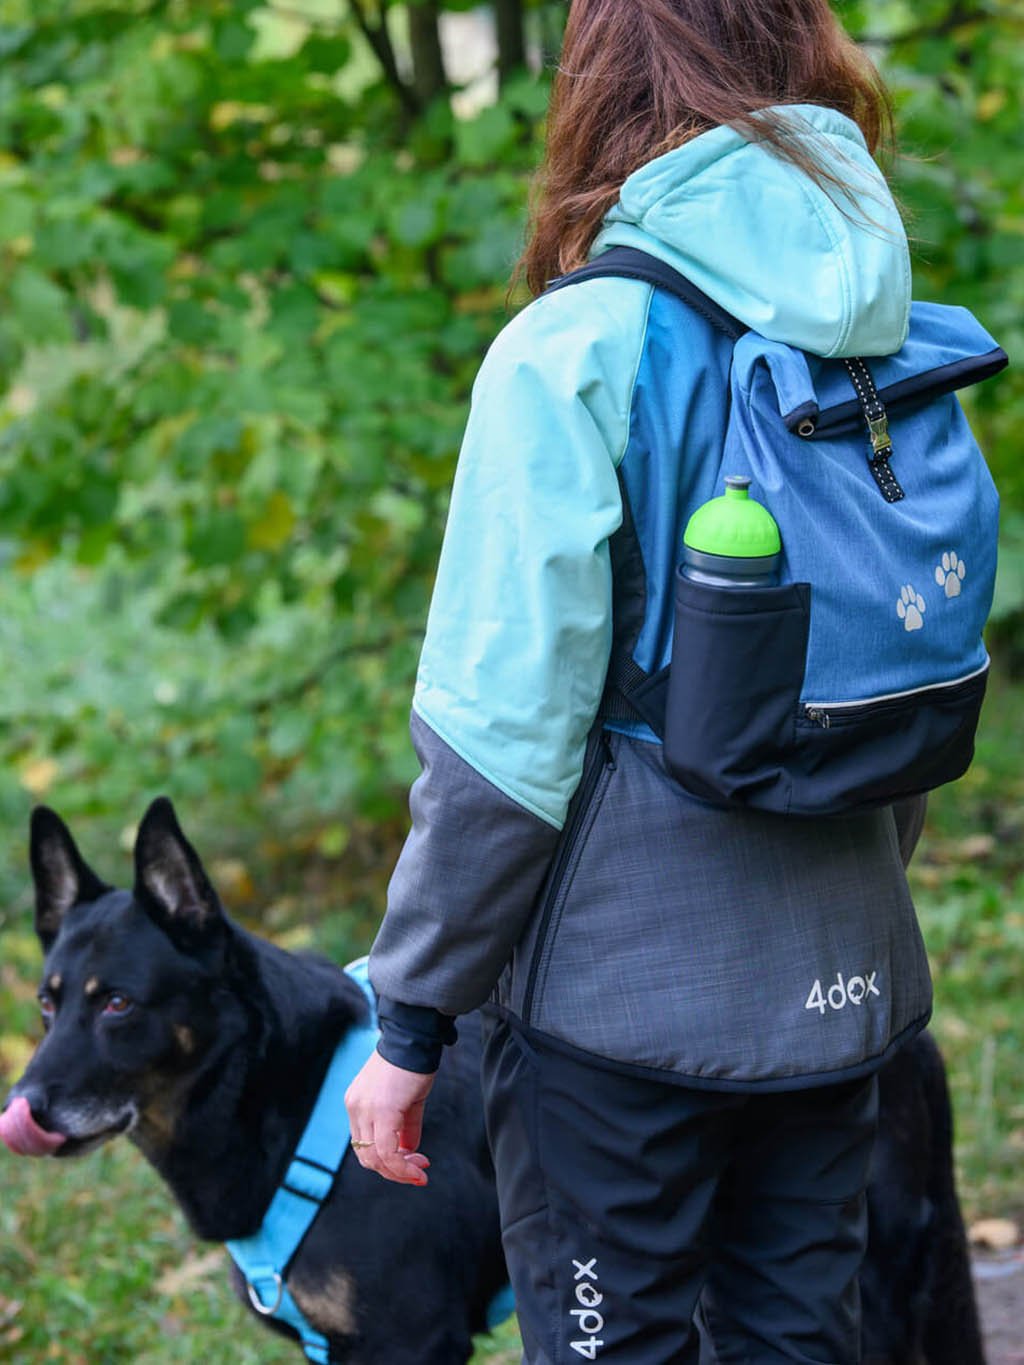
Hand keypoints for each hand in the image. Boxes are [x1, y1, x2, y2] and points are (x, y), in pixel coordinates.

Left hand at [344, 1050, 435, 1185]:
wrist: (415, 1038)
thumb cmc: (413, 1063)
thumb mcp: (407, 1100)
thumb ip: (405, 1127)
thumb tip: (408, 1152)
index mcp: (357, 1103)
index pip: (364, 1145)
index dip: (386, 1161)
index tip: (413, 1162)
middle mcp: (355, 1108)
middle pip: (366, 1157)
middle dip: (393, 1171)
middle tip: (418, 1171)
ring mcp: (365, 1109)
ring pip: (375, 1158)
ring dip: (399, 1172)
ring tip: (420, 1172)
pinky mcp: (382, 1111)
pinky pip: (388, 1151)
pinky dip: (403, 1166)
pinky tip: (419, 1168)